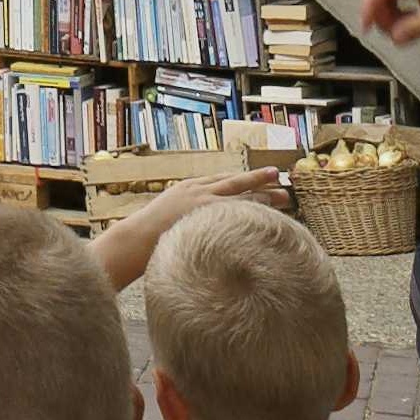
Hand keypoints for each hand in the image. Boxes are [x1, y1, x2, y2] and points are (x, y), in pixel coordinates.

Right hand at [84, 160, 290, 289]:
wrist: (135, 240)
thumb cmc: (152, 236)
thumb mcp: (172, 216)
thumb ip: (191, 216)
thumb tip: (208, 226)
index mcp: (190, 188)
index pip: (224, 181)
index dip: (245, 180)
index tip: (264, 179)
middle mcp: (198, 191)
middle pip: (236, 184)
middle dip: (260, 182)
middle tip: (282, 183)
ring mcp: (203, 203)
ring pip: (240, 196)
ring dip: (263, 196)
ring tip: (284, 196)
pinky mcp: (205, 215)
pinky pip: (235, 211)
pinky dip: (252, 210)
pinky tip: (269, 215)